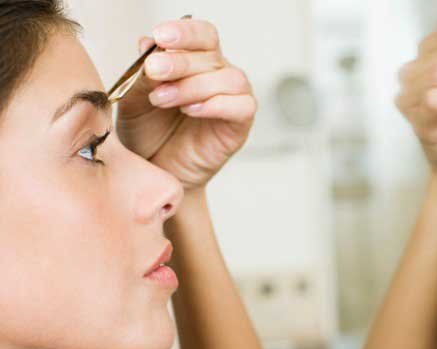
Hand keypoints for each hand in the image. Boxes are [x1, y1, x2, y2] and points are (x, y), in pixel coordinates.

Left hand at [115, 18, 255, 191]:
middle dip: (180, 62)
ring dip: (194, 86)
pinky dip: (217, 105)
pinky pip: (242, 106)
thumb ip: (142, 74)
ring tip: (164, 99)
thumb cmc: (148, 134)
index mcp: (196, 61)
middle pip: (211, 55)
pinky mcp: (240, 125)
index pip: (201, 34)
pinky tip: (191, 110)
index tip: (161, 37)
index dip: (185, 32)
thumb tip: (147, 44)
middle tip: (153, 71)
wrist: (155, 170)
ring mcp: (232, 99)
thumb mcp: (135, 100)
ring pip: (229, 79)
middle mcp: (218, 75)